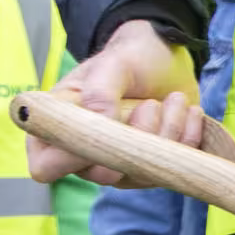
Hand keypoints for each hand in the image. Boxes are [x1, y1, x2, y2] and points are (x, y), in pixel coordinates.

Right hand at [28, 20, 202, 187]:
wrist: (168, 61)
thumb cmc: (129, 60)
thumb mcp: (112, 65)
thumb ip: (99, 93)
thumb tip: (101, 124)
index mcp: (56, 128)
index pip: (46, 166)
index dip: (71, 158)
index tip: (108, 129)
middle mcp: (82, 154)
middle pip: (103, 174)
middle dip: (135, 139)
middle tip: (149, 104)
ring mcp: (117, 164)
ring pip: (140, 173)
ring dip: (166, 133)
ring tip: (174, 100)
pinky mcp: (149, 167)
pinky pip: (170, 170)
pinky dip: (185, 139)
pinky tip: (188, 112)